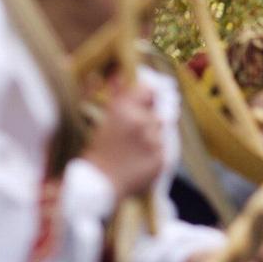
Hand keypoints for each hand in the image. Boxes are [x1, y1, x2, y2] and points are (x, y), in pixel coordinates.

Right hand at [83, 75, 165, 197]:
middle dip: (150, 119)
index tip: (148, 98)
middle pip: (158, 112)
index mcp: (124, 110)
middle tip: (135, 133)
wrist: (99, 185)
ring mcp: (154, 141)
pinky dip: (155, 153)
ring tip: (134, 150)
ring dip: (153, 136)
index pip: (148, 90)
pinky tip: (139, 161)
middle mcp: (142, 122)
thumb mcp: (103, 120)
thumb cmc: (97, 152)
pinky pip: (164, 149)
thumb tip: (120, 76)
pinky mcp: (162, 159)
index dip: (149, 94)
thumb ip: (117, 96)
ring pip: (161, 131)